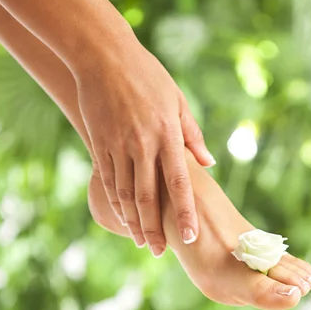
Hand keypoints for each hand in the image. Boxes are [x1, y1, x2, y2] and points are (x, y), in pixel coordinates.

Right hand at [75, 44, 214, 255]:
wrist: (103, 56)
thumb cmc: (148, 76)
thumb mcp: (178, 101)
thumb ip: (193, 135)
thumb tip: (209, 164)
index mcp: (168, 135)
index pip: (179, 184)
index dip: (184, 213)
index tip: (190, 236)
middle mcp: (143, 145)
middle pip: (150, 198)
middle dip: (156, 229)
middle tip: (162, 252)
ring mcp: (118, 146)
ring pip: (127, 195)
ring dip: (136, 223)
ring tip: (145, 244)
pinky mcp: (101, 145)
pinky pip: (109, 182)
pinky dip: (117, 205)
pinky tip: (125, 220)